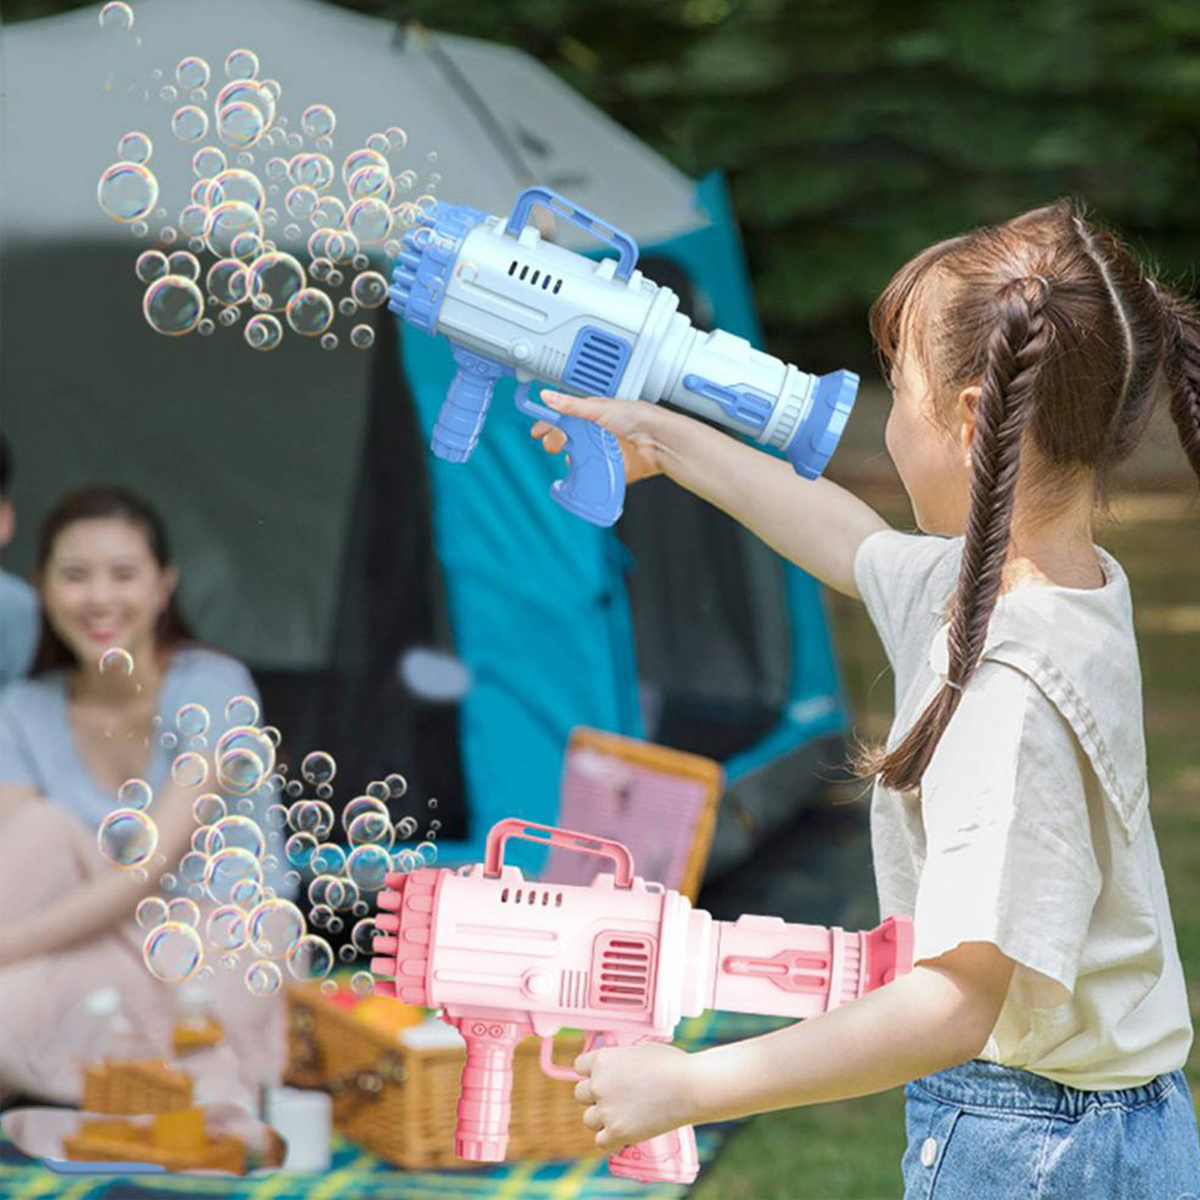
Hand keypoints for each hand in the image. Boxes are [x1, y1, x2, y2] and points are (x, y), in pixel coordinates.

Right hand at [530, 391, 663, 484]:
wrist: (658, 440)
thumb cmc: (636, 417)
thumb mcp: (599, 408)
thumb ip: (571, 405)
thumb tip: (547, 396)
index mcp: (590, 416)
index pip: (563, 420)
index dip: (548, 426)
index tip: (537, 432)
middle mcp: (594, 435)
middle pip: (566, 441)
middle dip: (556, 444)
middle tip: (554, 446)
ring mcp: (601, 453)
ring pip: (577, 461)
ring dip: (571, 462)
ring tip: (573, 460)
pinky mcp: (608, 469)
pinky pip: (591, 476)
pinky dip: (584, 478)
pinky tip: (581, 477)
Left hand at [572, 1041, 694, 1151]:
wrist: (690, 1087)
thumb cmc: (671, 1064)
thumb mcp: (639, 1051)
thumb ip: (619, 1061)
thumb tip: (615, 1069)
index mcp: (602, 1059)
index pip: (579, 1067)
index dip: (591, 1073)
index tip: (604, 1077)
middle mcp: (598, 1084)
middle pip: (580, 1094)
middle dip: (596, 1096)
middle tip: (617, 1098)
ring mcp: (607, 1110)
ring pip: (588, 1120)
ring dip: (602, 1119)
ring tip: (623, 1116)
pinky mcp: (617, 1132)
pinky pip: (601, 1143)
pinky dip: (611, 1141)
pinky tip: (624, 1135)